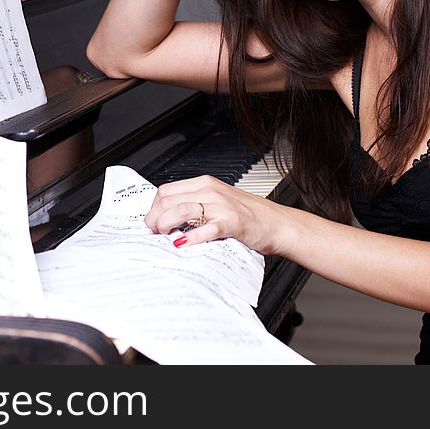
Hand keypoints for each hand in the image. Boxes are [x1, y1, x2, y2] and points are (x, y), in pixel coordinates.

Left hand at [144, 175, 282, 254]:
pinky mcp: (233, 223)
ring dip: (166, 224)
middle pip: (169, 200)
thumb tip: (166, 218)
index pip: (166, 191)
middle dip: (154, 218)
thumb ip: (196, 205)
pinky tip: (184, 244)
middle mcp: (211, 191)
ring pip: (182, 210)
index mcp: (205, 184)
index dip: (153, 208)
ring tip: (164, 236)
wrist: (278, 224)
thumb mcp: (218, 202)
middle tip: (154, 232)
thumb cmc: (249, 216)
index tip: (151, 221)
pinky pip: (206, 228)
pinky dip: (192, 237)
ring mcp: (222, 206)